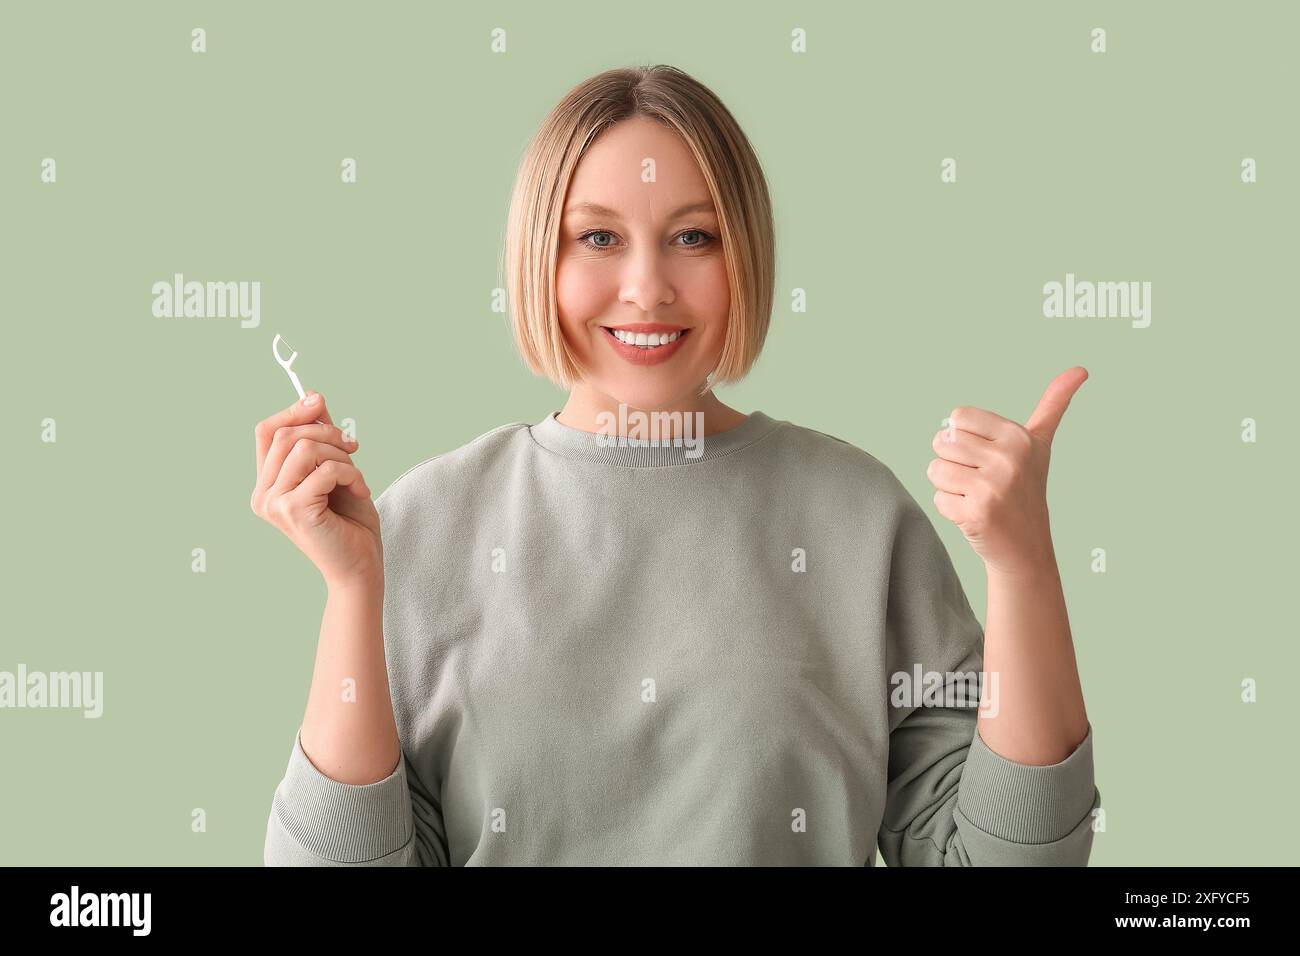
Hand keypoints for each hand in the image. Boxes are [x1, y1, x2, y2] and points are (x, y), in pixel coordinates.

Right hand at [250, 391, 381, 590]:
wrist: (360, 566)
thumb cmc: (350, 522)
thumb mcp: (336, 469)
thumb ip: (321, 437)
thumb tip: (313, 397)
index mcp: (268, 484)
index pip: (267, 431)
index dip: (293, 410)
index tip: (319, 401)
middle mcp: (263, 495)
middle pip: (287, 435)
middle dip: (328, 433)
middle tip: (354, 447)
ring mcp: (275, 504)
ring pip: (305, 449)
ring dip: (341, 456)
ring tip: (356, 476)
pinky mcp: (295, 511)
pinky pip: (325, 470)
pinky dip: (351, 474)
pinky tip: (361, 491)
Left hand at [926, 367, 1087, 577]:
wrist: (1026, 547)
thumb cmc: (1025, 488)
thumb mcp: (1040, 443)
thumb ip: (1054, 404)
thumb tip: (1080, 369)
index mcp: (1018, 436)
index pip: (957, 418)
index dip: (962, 438)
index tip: (985, 456)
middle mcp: (1009, 458)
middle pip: (942, 442)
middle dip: (953, 463)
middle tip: (979, 480)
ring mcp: (994, 486)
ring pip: (936, 470)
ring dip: (949, 486)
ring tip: (976, 496)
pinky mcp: (977, 512)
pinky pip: (938, 498)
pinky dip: (950, 510)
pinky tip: (974, 515)